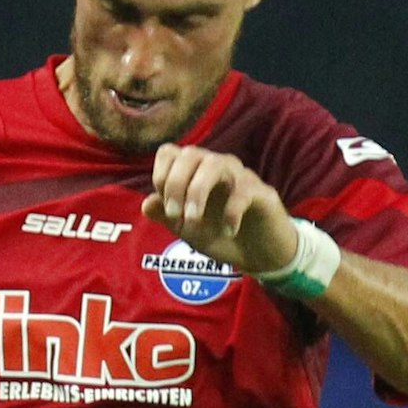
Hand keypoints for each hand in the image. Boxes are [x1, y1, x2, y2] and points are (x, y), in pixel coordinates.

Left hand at [142, 142, 298, 275]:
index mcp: (194, 171)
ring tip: (193, 221)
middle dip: (175, 184)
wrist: (260, 254)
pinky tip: (229, 231)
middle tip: (173, 215)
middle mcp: (216, 166)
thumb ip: (166, 216)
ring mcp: (240, 176)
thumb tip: (146, 203)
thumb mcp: (186, 230)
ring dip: (198, 193)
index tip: (166, 207)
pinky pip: (243, 190)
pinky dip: (231, 212)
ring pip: (215, 165)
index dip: (161, 176)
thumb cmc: (220, 235)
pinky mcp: (261, 192)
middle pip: (190, 153)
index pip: (169, 152)